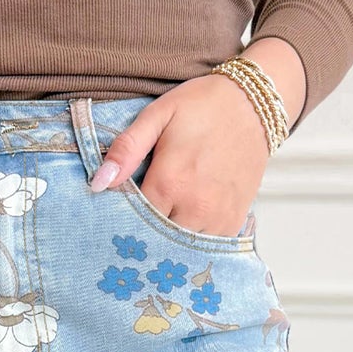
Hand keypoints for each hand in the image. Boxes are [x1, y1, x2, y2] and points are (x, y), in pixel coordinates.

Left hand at [89, 40, 305, 237]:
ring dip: (168, 239)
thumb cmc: (203, 106)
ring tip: (162, 223)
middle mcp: (194, 206)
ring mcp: (217, 217)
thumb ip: (127, 149)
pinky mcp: (233, 221)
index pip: (133, 219)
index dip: (123, 217)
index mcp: (170, 182)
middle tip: (137, 224)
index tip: (119, 212)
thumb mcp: (158, 115)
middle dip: (145, 233)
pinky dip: (192, 239)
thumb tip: (98, 182)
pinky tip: (185, 223)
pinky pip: (205, 245)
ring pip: (181, 247)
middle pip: (156, 238)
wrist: (254, 104)